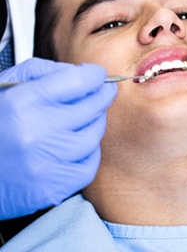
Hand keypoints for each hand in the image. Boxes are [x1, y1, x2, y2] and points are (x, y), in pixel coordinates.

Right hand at [0, 58, 116, 219]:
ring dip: (96, 123)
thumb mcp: (5, 86)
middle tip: (104, 92)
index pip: (77, 81)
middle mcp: (35, 132)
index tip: (98, 75)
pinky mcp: (50, 188)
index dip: (95, 75)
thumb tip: (80, 72)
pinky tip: (78, 144)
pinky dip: (89, 152)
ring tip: (88, 118)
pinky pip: (89, 165)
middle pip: (91, 108)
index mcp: (22, 102)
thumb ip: (42, 72)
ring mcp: (45, 163)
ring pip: (94, 136)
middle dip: (102, 95)